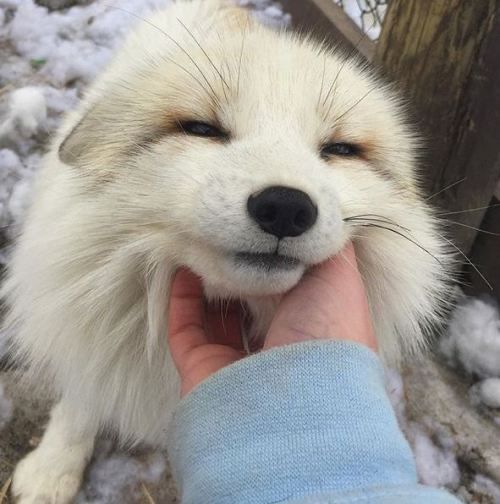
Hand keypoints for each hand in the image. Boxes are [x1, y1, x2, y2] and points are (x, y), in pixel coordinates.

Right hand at [168, 242, 375, 395]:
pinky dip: (180, 300)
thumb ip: (329, 249)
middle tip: (223, 234)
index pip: (288, 286)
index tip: (259, 229)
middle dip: (238, 269)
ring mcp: (236, 359)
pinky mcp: (203, 367)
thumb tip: (316, 222)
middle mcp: (275, 345)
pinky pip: (185, 328)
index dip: (275, 258)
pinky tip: (182, 269)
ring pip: (215, 315)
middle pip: (250, 300)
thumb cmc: (329, 331)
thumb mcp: (342, 278)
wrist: (301, 396)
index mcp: (310, 326)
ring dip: (206, 282)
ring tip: (199, 246)